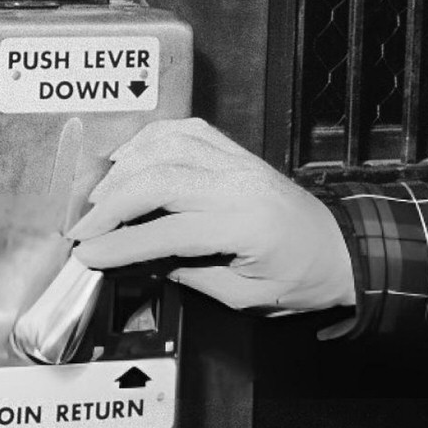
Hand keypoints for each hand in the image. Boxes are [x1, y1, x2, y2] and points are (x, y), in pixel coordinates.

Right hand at [68, 117, 355, 312]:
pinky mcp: (238, 151)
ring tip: (100, 195)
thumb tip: (139, 260)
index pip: (168, 231)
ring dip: (125, 166)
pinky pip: (187, 131)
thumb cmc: (300, 279)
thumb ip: (191, 275)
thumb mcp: (247, 296)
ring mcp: (239, 160)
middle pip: (159, 178)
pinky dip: (151, 140)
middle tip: (83, 226)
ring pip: (168, 145)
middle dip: (111, 202)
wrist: (345, 249)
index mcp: (246, 226)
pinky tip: (131, 159)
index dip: (121, 244)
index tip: (86, 254)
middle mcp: (239, 184)